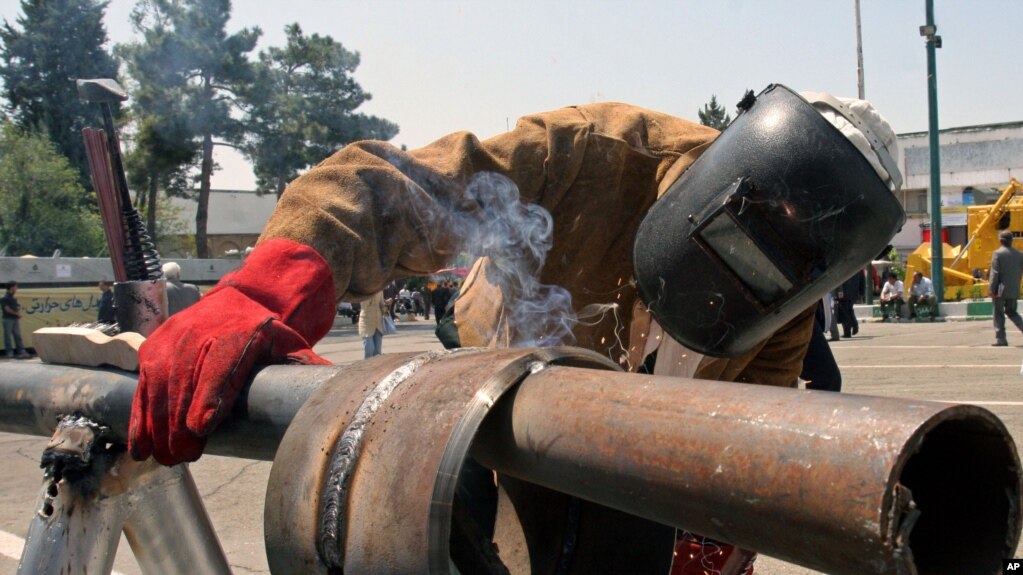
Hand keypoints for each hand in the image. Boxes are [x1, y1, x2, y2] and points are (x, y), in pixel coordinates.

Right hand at [129, 239, 335, 464]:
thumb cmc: (267, 331)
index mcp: (238, 333)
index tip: (203, 425)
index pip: (222, 364)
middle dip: (181, 423)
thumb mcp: (290, 343)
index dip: (210, 394)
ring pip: (160, 386)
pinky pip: (143, 386)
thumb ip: (306, 369)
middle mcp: (200, 333)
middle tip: (185, 457)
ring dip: (158, 426)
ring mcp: (173, 339)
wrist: (240, 296)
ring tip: (165, 459)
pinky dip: (140, 417)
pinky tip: (141, 446)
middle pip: (186, 381)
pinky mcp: (154, 347)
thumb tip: (336, 396)